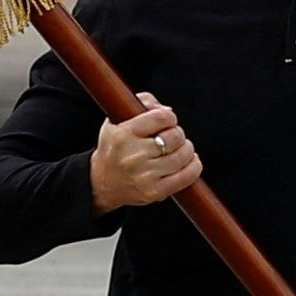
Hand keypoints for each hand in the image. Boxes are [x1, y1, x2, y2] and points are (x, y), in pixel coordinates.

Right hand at [89, 95, 202, 213]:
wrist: (102, 183)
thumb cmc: (114, 147)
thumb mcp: (117, 119)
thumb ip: (142, 103)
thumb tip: (167, 110)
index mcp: (123, 135)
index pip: (161, 118)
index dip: (170, 117)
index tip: (167, 121)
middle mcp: (133, 156)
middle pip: (176, 137)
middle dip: (177, 134)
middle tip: (171, 137)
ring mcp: (145, 176)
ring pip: (184, 155)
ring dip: (186, 149)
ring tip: (178, 149)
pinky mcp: (154, 192)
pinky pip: (187, 176)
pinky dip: (193, 166)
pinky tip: (188, 161)